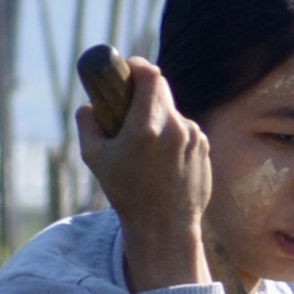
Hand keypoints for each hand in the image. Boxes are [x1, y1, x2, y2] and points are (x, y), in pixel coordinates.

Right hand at [78, 53, 210, 292]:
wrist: (165, 227)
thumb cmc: (127, 193)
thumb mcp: (94, 157)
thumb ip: (88, 122)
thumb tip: (91, 105)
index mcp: (149, 125)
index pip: (151, 75)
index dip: (137, 66)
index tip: (127, 70)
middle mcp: (177, 128)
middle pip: (161, 91)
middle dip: (143, 93)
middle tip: (128, 106)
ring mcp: (196, 137)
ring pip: (173, 113)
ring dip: (158, 118)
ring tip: (144, 147)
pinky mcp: (206, 148)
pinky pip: (185, 131)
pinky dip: (172, 136)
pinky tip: (161, 160)